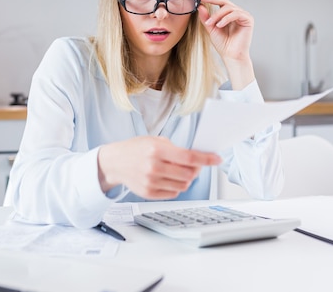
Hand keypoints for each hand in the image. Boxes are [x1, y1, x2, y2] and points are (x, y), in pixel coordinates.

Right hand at [97, 136, 220, 198]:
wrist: (115, 162)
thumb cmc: (136, 149)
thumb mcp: (155, 140)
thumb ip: (176, 149)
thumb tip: (197, 158)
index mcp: (157, 150)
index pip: (189, 157)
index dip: (206, 159)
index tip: (217, 159)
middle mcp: (154, 167)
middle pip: (189, 174)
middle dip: (197, 170)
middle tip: (195, 165)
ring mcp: (151, 182)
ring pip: (183, 185)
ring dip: (187, 179)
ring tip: (179, 171)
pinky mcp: (149, 193)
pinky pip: (174, 193)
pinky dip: (177, 186)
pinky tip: (169, 178)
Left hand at [197, 0, 253, 61]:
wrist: (231, 55)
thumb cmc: (223, 44)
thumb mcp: (210, 28)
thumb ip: (206, 17)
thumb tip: (200, 6)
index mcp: (227, 12)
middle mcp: (235, 11)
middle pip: (223, 0)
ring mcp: (242, 14)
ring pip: (227, 7)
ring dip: (217, 15)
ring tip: (210, 24)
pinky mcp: (248, 19)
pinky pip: (235, 14)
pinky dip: (226, 19)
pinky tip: (220, 25)